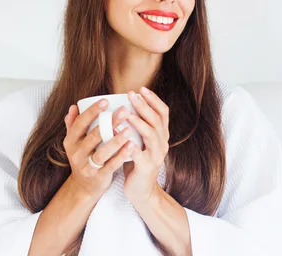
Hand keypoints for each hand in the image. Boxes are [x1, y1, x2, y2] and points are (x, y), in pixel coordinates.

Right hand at [63, 100, 135, 199]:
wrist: (83, 187)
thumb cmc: (83, 158)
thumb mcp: (74, 143)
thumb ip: (73, 125)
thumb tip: (73, 106)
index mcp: (71, 141)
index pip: (80, 123)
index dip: (92, 112)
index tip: (105, 100)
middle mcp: (76, 153)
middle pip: (94, 135)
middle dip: (109, 122)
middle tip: (124, 111)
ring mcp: (87, 166)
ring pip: (102, 152)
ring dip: (116, 140)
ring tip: (129, 129)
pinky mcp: (98, 177)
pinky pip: (110, 166)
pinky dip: (120, 156)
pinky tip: (131, 147)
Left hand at [122, 87, 169, 204]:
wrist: (142, 192)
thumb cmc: (137, 163)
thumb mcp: (141, 142)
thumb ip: (138, 127)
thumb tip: (124, 105)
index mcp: (161, 136)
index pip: (163, 112)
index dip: (154, 99)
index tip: (141, 89)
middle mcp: (162, 143)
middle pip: (157, 120)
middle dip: (144, 105)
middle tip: (131, 94)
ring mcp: (156, 155)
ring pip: (151, 134)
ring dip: (138, 121)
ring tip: (124, 112)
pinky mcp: (146, 167)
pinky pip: (138, 152)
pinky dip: (129, 142)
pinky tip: (118, 133)